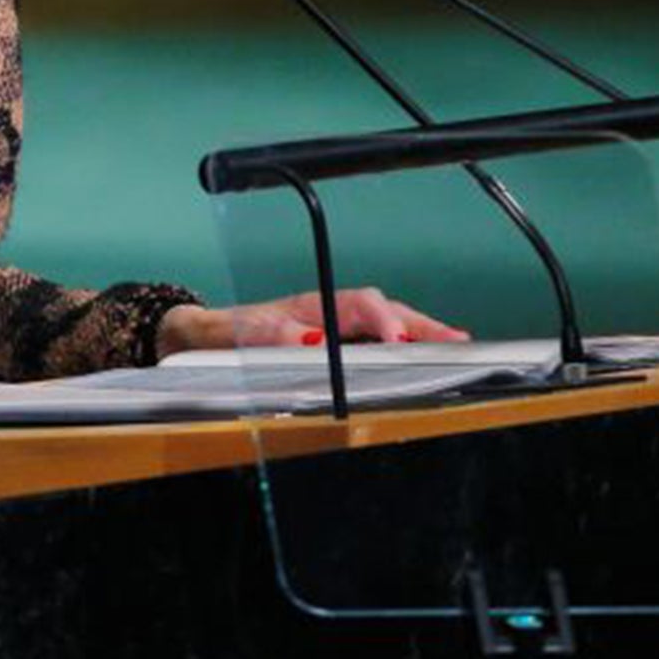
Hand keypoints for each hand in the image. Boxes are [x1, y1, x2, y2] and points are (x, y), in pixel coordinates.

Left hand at [157, 288, 468, 354]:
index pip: (357, 305)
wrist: (203, 336)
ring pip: (387, 322)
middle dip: (420, 324)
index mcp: (310, 305)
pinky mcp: (336, 344)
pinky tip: (425, 353)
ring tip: (456, 345)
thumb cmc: (224, 332)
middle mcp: (328, 312)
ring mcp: (335, 326)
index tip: (398, 336)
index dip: (381, 319)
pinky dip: (406, 343)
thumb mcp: (238, 335)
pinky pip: (377, 339)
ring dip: (421, 332)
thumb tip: (308, 337)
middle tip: (454, 340)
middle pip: (384, 310)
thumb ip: (269, 335)